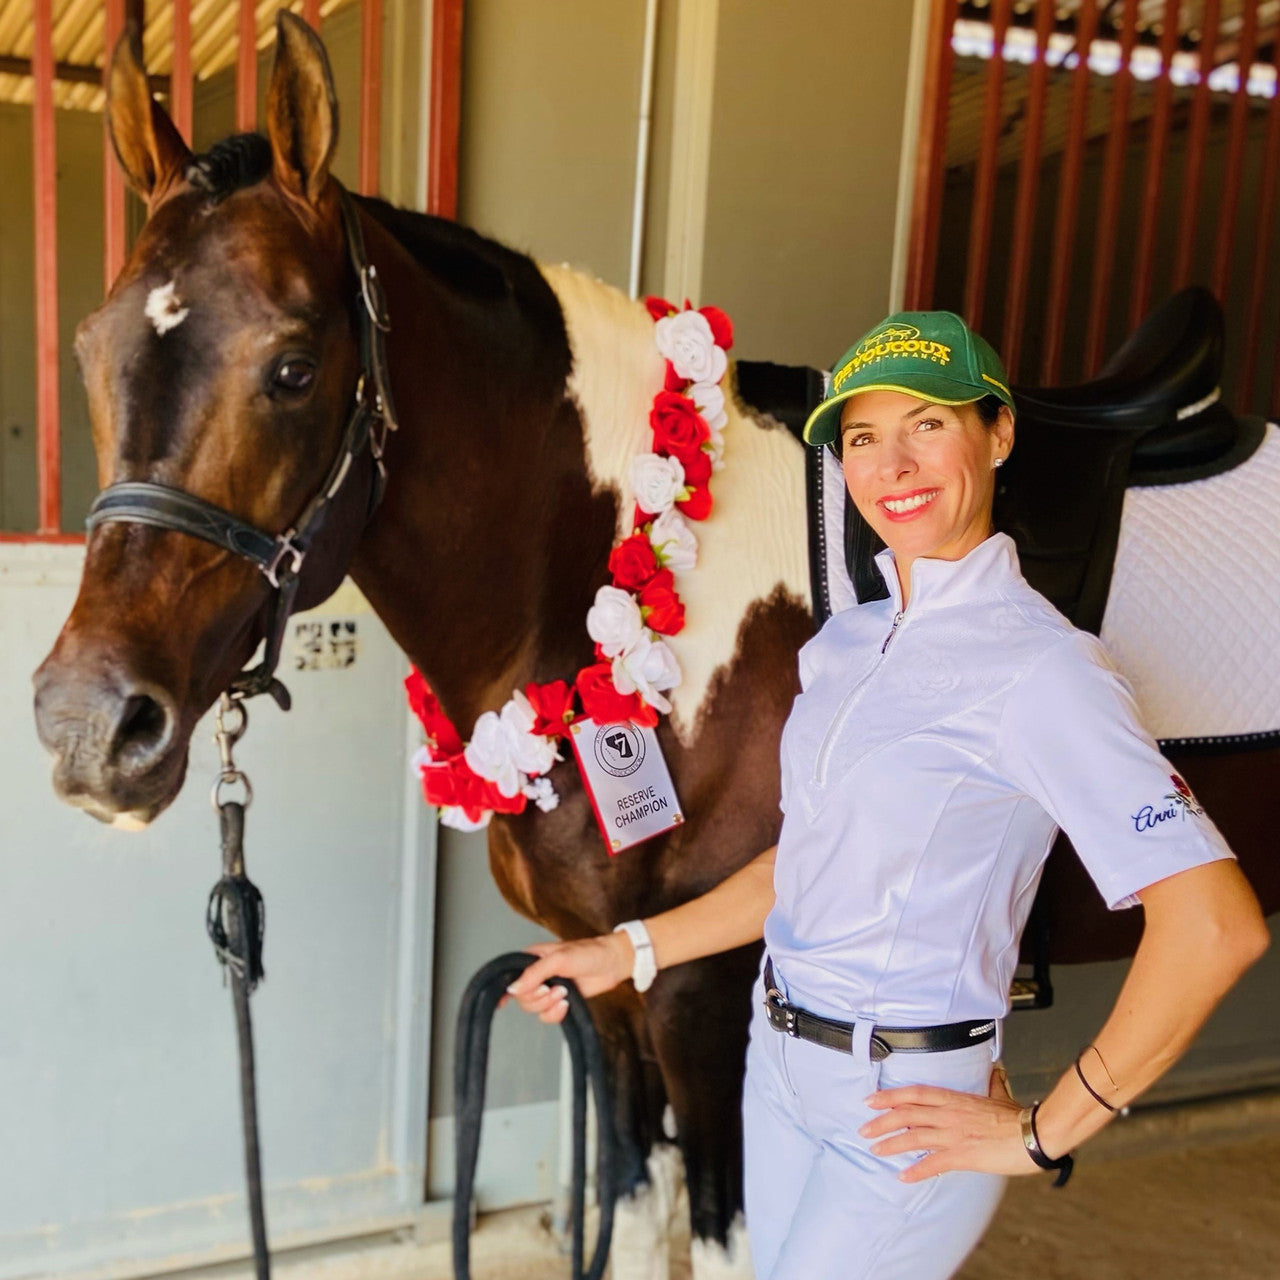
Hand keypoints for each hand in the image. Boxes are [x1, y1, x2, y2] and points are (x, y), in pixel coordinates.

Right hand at [501, 933, 634, 1024]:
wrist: (611, 964)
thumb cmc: (587, 953)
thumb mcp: (558, 959)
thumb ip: (534, 974)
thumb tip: (512, 989)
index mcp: (531, 959)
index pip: (510, 976)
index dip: (506, 989)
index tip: (501, 1003)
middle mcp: (537, 975)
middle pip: (522, 997)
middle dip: (537, 997)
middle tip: (553, 989)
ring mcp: (548, 988)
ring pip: (534, 1008)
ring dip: (548, 1005)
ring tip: (564, 993)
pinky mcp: (559, 1001)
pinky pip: (547, 1016)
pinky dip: (555, 1014)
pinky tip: (566, 1005)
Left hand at [859, 1073, 1033, 1182]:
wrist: (1034, 1134)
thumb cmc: (1018, 1117)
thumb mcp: (999, 1095)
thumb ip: (991, 1085)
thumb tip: (994, 1072)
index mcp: (955, 1098)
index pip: (915, 1093)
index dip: (890, 1096)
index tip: (871, 1100)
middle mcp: (949, 1113)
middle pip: (907, 1114)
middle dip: (882, 1121)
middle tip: (863, 1128)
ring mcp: (954, 1134)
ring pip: (914, 1137)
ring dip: (891, 1144)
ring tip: (875, 1149)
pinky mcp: (963, 1155)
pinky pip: (933, 1163)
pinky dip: (916, 1170)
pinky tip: (903, 1176)